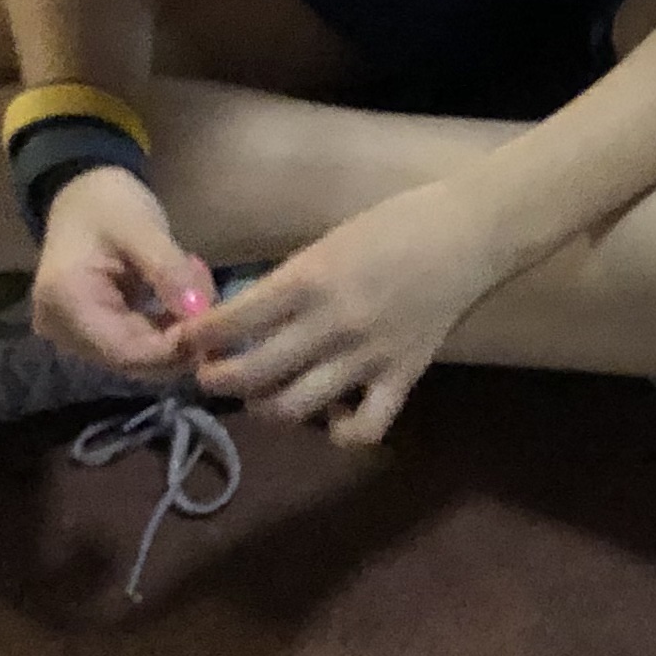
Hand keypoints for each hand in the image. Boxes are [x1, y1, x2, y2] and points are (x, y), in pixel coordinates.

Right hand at [32, 166, 216, 380]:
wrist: (80, 196)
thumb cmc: (108, 203)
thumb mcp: (142, 227)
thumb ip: (168, 270)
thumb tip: (200, 313)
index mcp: (66, 302)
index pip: (128, 352)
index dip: (176, 348)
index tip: (216, 323)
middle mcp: (61, 329)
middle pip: (135, 361)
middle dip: (181, 338)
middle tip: (207, 291)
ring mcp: (72, 335)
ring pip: (141, 356)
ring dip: (176, 331)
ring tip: (193, 282)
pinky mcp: (88, 334)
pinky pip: (135, 344)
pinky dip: (164, 327)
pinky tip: (179, 294)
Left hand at [195, 182, 503, 447]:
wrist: (472, 233)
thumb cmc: (397, 223)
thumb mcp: (328, 242)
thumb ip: (289, 282)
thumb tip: (244, 314)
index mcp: (308, 281)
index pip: (230, 322)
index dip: (194, 338)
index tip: (183, 340)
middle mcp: (331, 325)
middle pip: (250, 374)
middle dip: (215, 379)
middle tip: (212, 372)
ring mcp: (368, 357)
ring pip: (293, 409)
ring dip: (264, 407)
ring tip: (261, 394)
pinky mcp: (403, 376)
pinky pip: (364, 428)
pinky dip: (339, 432)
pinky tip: (331, 416)